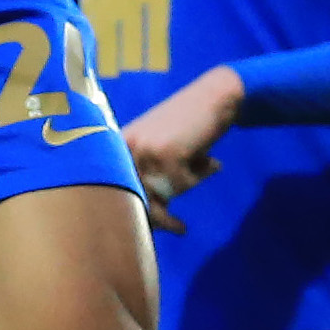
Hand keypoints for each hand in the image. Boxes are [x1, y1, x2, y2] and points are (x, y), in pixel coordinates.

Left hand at [123, 65, 249, 230]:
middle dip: (157, 219)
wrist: (213, 97)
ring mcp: (145, 150)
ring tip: (189, 208)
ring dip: (182, 195)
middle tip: (178, 230)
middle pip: (136, 197)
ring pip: (162, 194)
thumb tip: (147, 220)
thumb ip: (148, 176)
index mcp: (119, 145)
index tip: (147, 232)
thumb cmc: (188, 126)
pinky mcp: (167, 154)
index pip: (116, 188)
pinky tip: (210, 161)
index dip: (132, 213)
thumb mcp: (158, 148)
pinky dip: (199, 177)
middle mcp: (126, 147)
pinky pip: (183, 185)